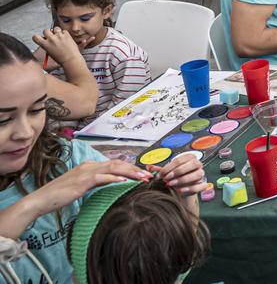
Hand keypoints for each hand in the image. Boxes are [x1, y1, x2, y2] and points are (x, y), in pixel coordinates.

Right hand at [29, 160, 148, 214]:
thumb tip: (108, 186)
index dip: (129, 168)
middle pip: (117, 164)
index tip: (142, 174)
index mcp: (89, 166)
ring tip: (142, 178)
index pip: (114, 164)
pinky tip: (125, 182)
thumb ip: (94, 184)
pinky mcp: (82, 182)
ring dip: (130, 173)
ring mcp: (85, 173)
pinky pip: (102, 178)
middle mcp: (89, 166)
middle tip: (148, 175)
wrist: (41, 200)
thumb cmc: (59, 196)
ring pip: (113, 168)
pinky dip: (115, 178)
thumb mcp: (80, 188)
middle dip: (134, 169)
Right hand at [32, 27, 83, 66]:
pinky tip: (66, 39)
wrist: (70, 60)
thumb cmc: (60, 58)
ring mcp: (59, 36)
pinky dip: (65, 34)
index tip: (40, 38)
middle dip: (48, 32)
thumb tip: (46, 38)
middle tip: (52, 36)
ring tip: (60, 37)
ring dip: (57, 31)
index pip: (35, 37)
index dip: (37, 37)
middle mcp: (51, 39)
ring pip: (55, 28)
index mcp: (45, 45)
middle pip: (45, 30)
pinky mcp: (67, 35)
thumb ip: (47, 44)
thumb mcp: (49, 52)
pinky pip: (64, 31)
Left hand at [153, 153, 206, 194]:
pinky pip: (200, 186)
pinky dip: (191, 188)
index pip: (180, 159)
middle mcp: (197, 164)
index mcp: (189, 158)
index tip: (160, 174)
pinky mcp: (202, 184)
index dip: (169, 167)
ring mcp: (201, 174)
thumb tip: (148, 166)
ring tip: (171, 184)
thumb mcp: (167, 172)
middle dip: (178, 171)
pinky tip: (180, 190)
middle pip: (192, 164)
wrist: (181, 188)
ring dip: (183, 179)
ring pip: (197, 174)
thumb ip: (159, 170)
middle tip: (166, 178)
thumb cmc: (175, 177)